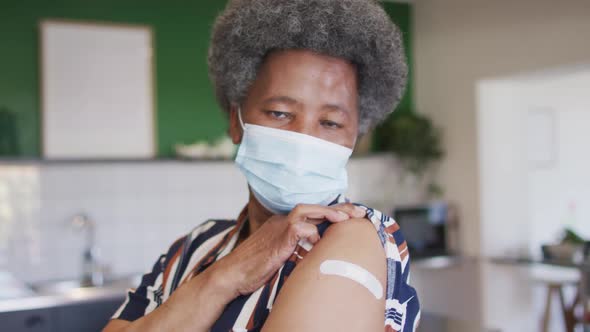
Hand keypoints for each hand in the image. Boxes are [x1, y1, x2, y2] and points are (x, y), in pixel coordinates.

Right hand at [212, 203, 365, 295]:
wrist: (232, 274)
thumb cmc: (255, 268)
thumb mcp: (281, 256)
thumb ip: (297, 250)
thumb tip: (315, 252)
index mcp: (284, 224)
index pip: (312, 212)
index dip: (333, 211)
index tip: (352, 214)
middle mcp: (282, 222)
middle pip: (314, 207)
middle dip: (339, 208)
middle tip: (360, 212)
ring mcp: (278, 228)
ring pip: (306, 210)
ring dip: (328, 213)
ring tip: (345, 219)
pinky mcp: (277, 239)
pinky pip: (297, 229)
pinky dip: (311, 233)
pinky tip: (318, 241)